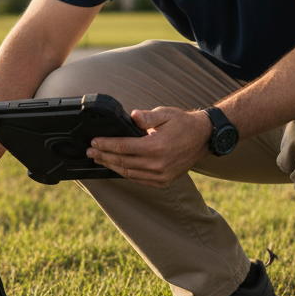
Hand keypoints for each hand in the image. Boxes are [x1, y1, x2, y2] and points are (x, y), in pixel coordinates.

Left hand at [87, 107, 211, 186]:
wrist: (204, 138)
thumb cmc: (183, 123)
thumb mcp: (166, 114)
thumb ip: (147, 116)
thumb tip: (132, 115)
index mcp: (155, 147)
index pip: (122, 147)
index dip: (106, 145)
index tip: (93, 142)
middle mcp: (157, 164)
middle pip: (122, 162)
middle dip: (104, 156)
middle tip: (90, 152)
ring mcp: (161, 175)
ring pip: (128, 173)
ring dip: (112, 166)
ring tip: (99, 159)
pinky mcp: (163, 181)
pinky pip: (139, 180)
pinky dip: (126, 174)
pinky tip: (116, 168)